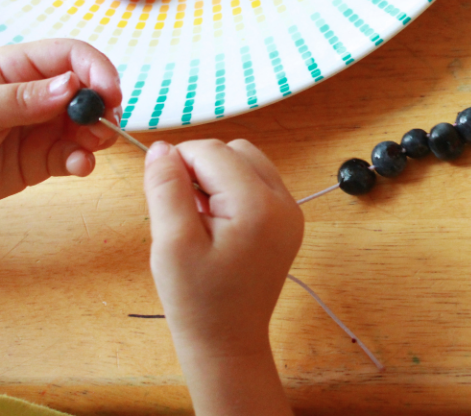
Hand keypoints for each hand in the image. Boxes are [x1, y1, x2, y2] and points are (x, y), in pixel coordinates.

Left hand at [0, 39, 121, 198]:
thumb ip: (22, 98)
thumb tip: (72, 85)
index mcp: (15, 68)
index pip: (69, 56)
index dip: (97, 70)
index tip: (111, 95)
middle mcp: (35, 95)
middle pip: (87, 91)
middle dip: (102, 108)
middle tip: (104, 128)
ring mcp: (40, 127)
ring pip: (86, 125)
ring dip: (97, 137)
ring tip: (92, 149)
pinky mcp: (42, 159)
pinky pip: (73, 156)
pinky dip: (83, 161)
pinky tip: (80, 166)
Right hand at [144, 139, 302, 415]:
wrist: (229, 341)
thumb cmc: (197, 299)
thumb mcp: (172, 243)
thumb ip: (166, 188)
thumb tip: (162, 148)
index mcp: (259, 205)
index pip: (213, 151)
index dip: (180, 161)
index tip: (160, 189)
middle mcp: (284, 202)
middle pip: (236, 151)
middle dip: (201, 166)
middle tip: (180, 206)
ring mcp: (291, 212)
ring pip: (248, 163)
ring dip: (217, 175)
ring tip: (197, 215)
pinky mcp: (287, 221)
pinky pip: (258, 183)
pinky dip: (232, 189)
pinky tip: (214, 221)